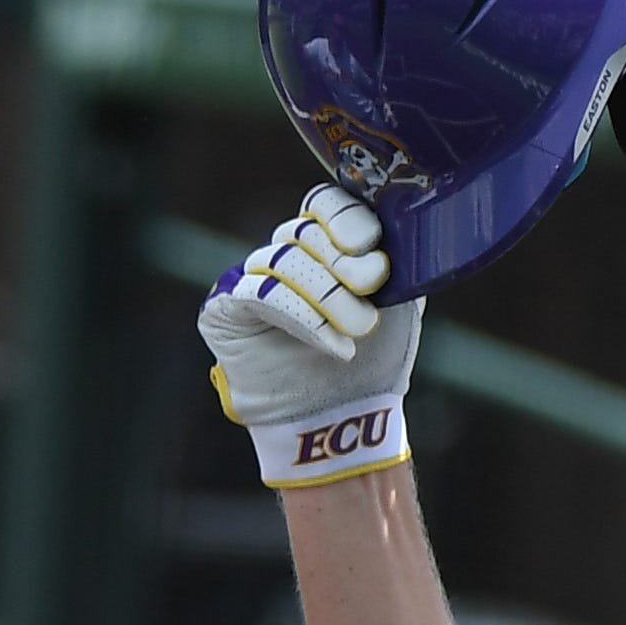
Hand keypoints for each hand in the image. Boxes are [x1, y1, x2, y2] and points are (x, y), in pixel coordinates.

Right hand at [198, 187, 425, 487]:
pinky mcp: (224, 310)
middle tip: (372, 291)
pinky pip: (258, 293)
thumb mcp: (401, 300)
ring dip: (326, 297)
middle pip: (302, 232)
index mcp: (324, 246)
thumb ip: (398, 258)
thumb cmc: (374, 360)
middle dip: (342, 265)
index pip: (322, 205)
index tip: (371, 246)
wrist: (345, 419)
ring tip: (358, 330)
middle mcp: (284, 258)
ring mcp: (250, 282)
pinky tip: (332, 344)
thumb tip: (401, 224)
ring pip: (281, 262)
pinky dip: (301, 316)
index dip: (344, 219)